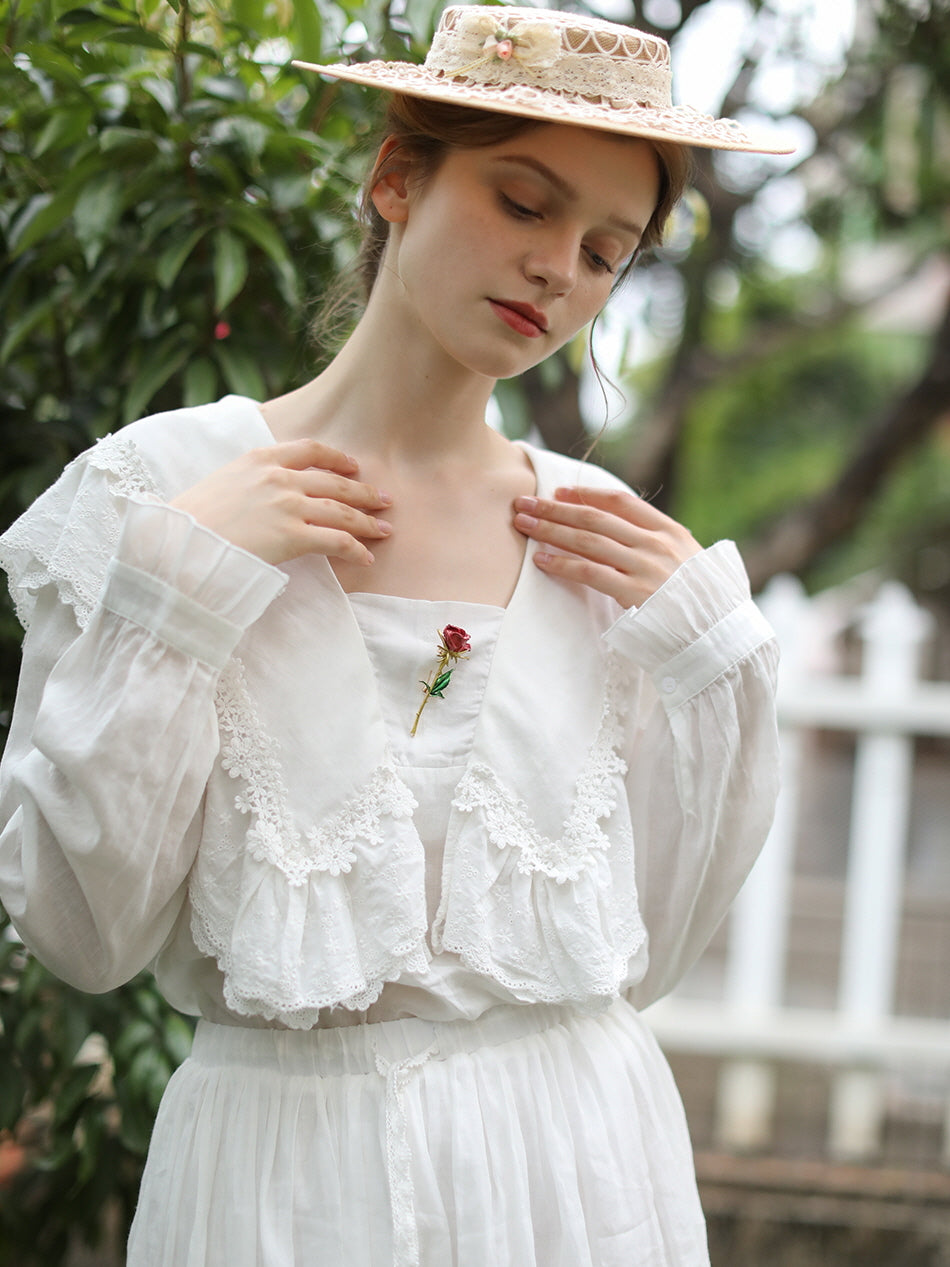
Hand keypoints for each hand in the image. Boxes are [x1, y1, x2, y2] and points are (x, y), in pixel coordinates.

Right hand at [170, 439, 391, 566]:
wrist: (177, 543)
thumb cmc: (191, 520)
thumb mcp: (221, 482)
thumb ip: (249, 480)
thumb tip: (262, 493)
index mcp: (259, 458)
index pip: (309, 450)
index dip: (337, 458)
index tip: (353, 466)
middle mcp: (278, 477)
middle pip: (335, 483)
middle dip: (364, 493)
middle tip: (384, 500)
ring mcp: (287, 506)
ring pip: (342, 511)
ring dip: (368, 522)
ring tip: (384, 530)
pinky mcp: (291, 536)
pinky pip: (336, 541)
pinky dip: (356, 549)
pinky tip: (366, 557)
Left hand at [513, 485, 700, 608]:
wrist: (721, 637)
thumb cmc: (703, 605)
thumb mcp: (689, 565)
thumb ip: (660, 548)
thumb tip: (626, 539)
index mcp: (671, 532)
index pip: (621, 502)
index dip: (587, 494)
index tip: (560, 492)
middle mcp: (657, 544)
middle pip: (596, 517)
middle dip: (555, 508)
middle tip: (525, 502)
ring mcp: (646, 567)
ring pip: (587, 540)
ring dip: (550, 530)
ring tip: (522, 523)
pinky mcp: (634, 594)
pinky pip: (589, 572)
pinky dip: (562, 564)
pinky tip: (541, 560)